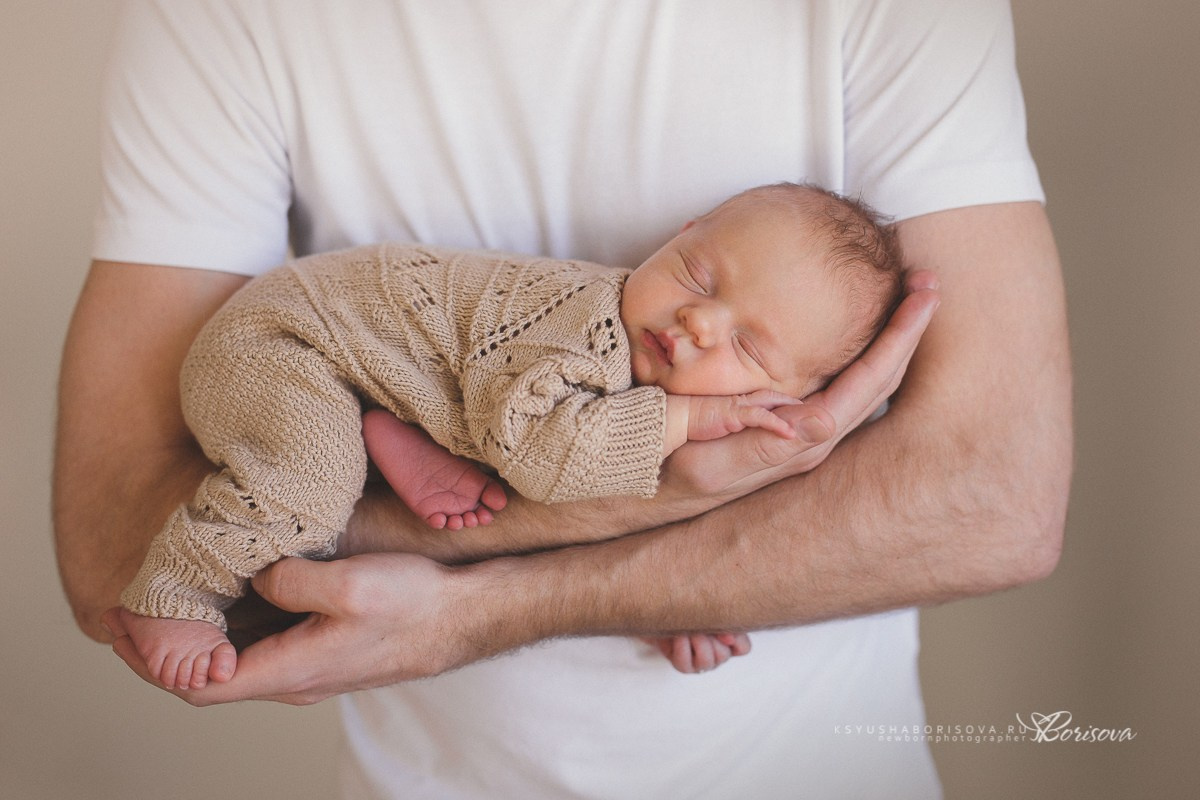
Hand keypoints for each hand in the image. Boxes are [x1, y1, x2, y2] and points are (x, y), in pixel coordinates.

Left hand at [105, 552, 471, 704]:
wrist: (464, 617)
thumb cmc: (415, 604)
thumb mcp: (350, 585)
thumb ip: (290, 582)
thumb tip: (254, 577)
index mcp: (290, 672)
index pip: (196, 686)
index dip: (152, 662)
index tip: (119, 625)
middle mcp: (292, 680)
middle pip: (205, 679)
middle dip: (159, 650)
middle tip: (122, 610)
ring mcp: (307, 668)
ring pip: (229, 663)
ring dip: (190, 639)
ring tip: (160, 601)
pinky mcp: (321, 651)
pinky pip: (257, 648)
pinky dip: (223, 630)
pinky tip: (220, 597)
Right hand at [663, 271, 938, 499]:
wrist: (634, 496)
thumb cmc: (654, 471)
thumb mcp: (692, 456)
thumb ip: (739, 431)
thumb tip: (805, 418)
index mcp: (792, 446)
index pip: (862, 391)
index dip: (895, 343)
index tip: (920, 298)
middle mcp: (806, 445)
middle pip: (875, 388)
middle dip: (906, 335)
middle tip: (930, 283)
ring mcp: (798, 438)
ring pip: (863, 389)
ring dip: (890, 343)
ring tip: (913, 299)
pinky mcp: (783, 429)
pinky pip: (839, 391)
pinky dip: (864, 356)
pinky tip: (872, 333)